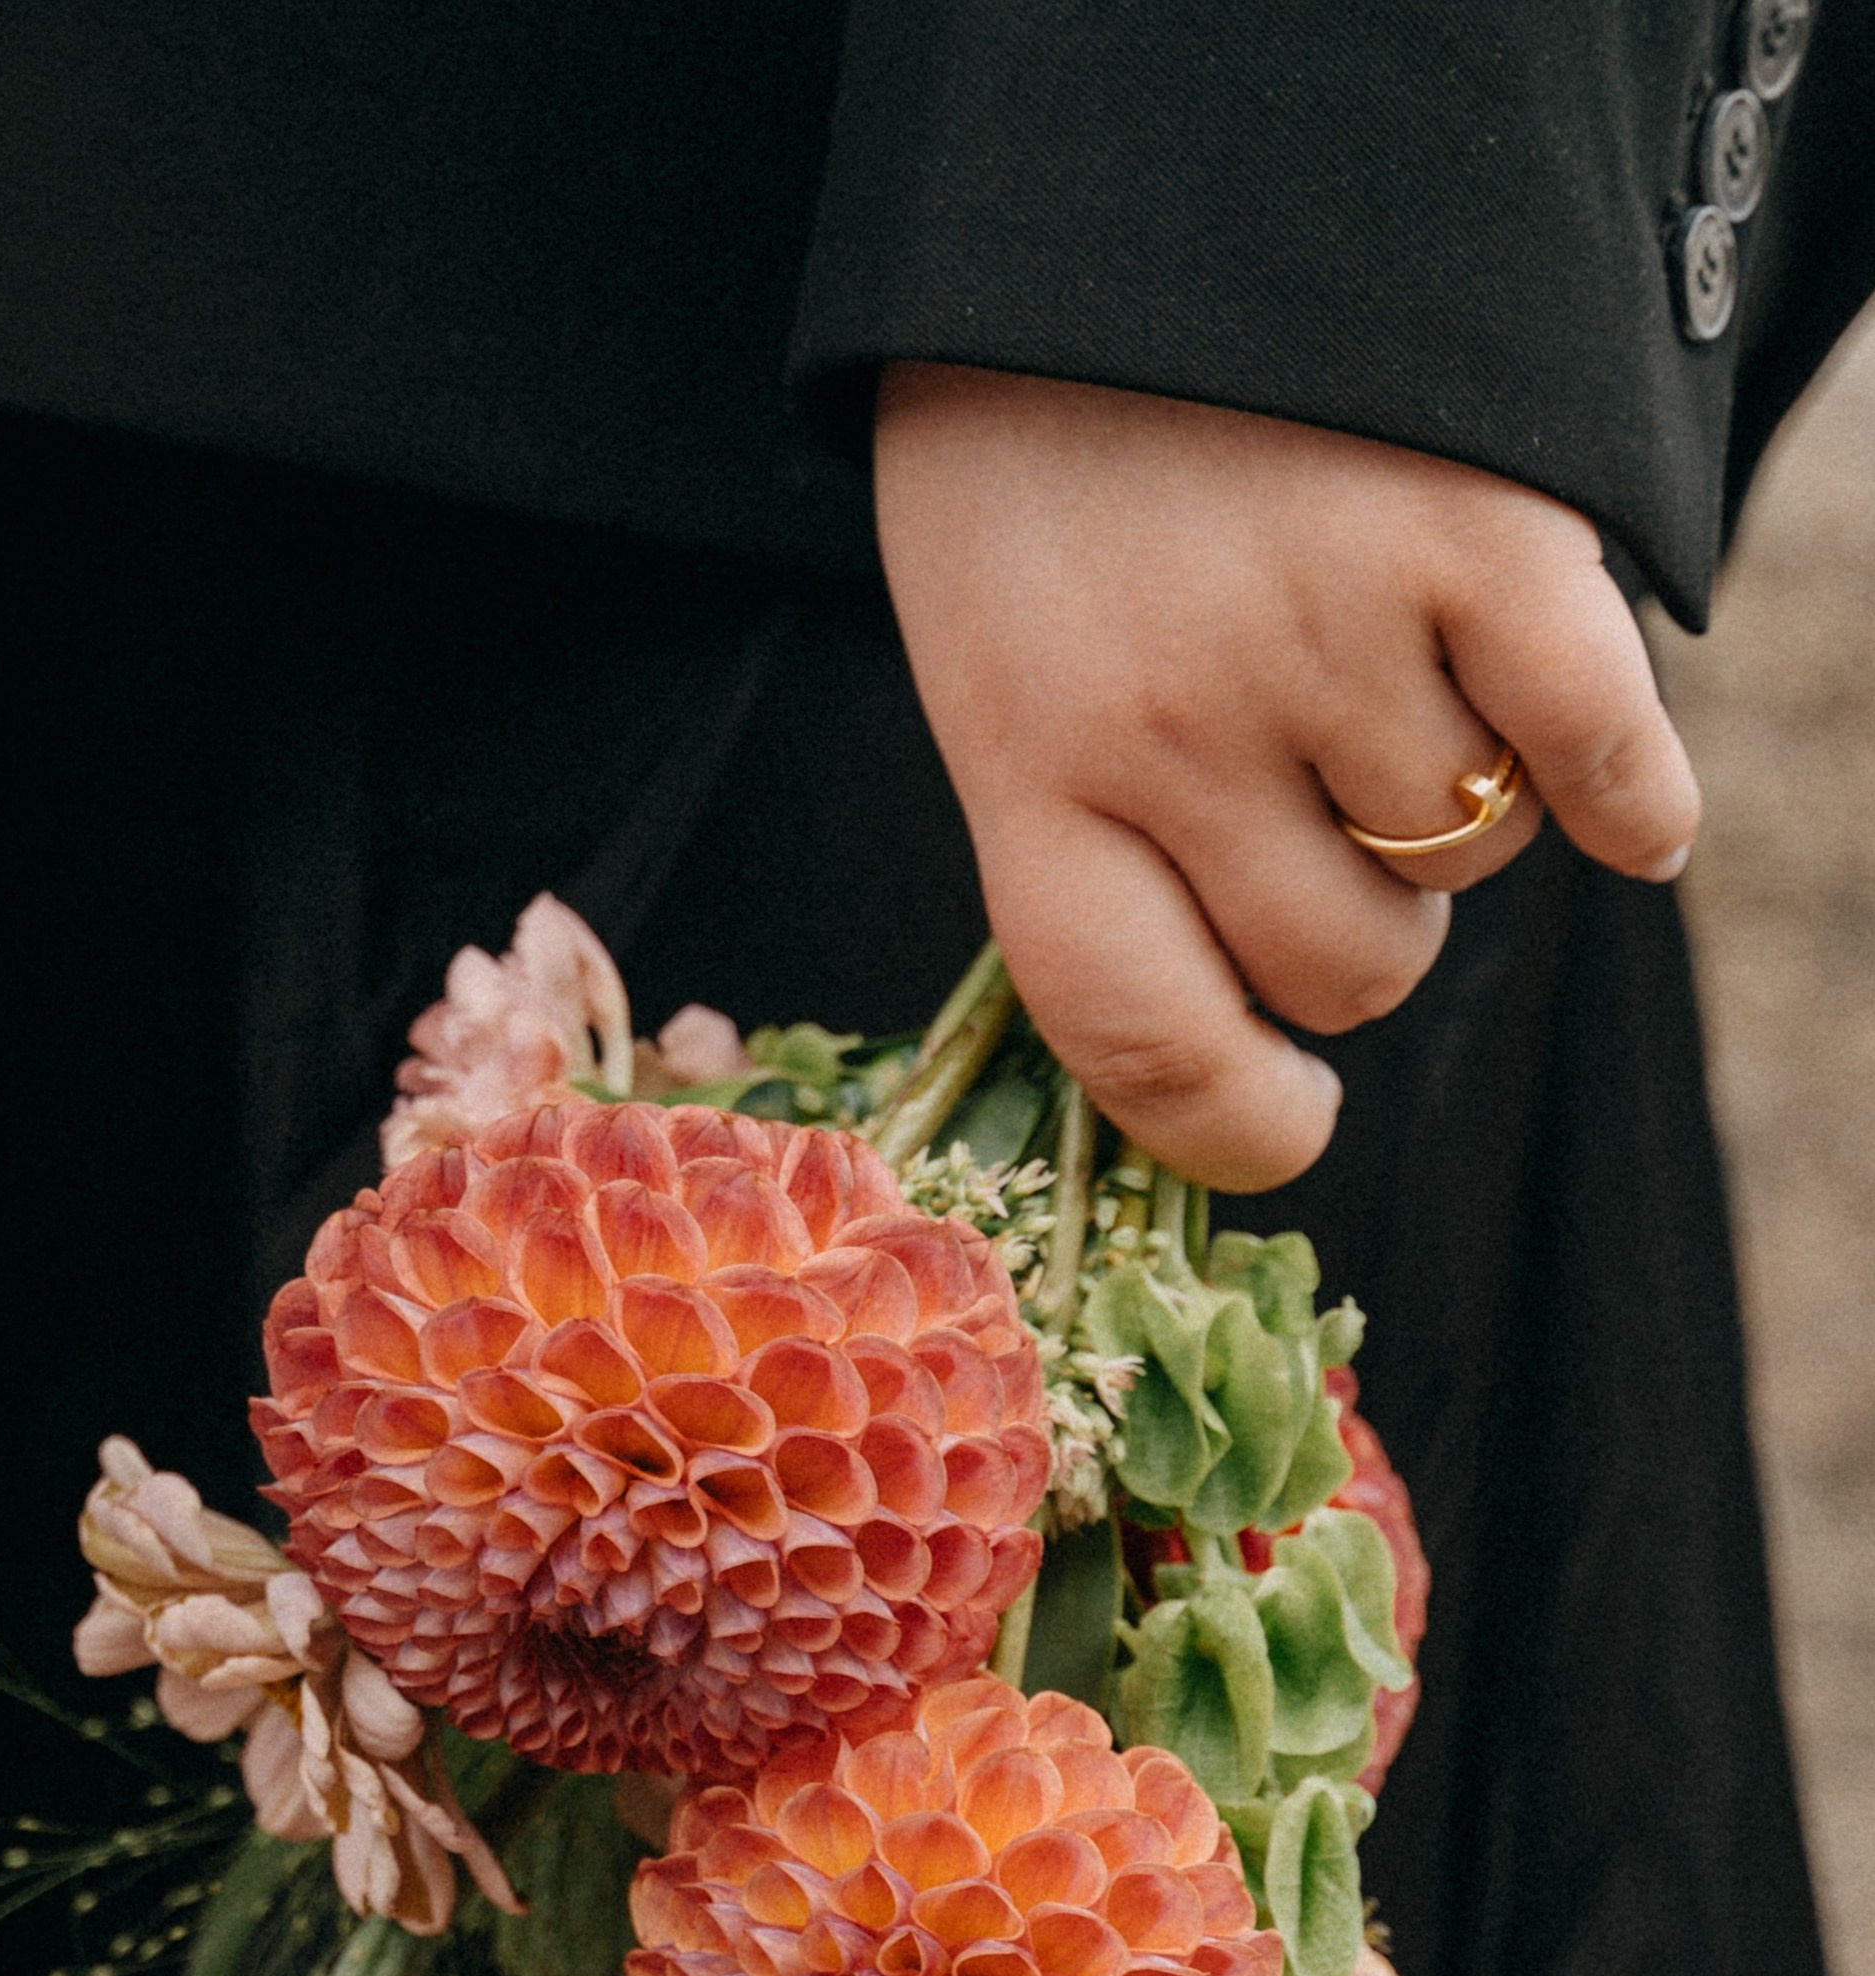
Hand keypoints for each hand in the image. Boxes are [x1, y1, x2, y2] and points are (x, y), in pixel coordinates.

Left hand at [874, 368, 1701, 1189]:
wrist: (1119, 189)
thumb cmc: (1042, 462)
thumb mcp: (1002, 663)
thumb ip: (1093, 844)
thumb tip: (1232, 1057)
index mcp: (1032, 769)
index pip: (1142, 1043)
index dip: (1234, 1126)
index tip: (1289, 1124)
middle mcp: (1174, 725)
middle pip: (1346, 966)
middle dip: (1357, 923)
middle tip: (1323, 804)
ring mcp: (1330, 630)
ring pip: (1467, 864)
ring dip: (1457, 807)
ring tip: (1390, 679)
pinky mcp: (1479, 536)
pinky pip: (1599, 756)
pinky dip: (1632, 795)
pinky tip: (1632, 806)